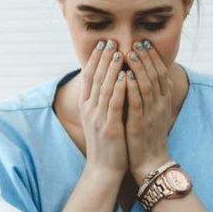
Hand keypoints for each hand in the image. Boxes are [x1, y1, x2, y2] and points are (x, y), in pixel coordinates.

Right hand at [79, 40, 127, 177]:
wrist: (104, 169)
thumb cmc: (106, 143)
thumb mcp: (99, 118)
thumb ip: (101, 100)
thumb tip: (107, 81)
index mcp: (87, 106)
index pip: (89, 77)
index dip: (95, 59)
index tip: (102, 44)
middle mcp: (90, 109)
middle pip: (95, 78)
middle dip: (103, 59)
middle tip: (110, 41)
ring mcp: (98, 118)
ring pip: (104, 88)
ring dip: (111, 69)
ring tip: (119, 53)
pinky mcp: (110, 128)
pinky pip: (114, 105)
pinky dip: (119, 89)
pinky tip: (125, 76)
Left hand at [125, 40, 175, 183]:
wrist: (150, 163)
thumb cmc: (148, 137)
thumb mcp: (152, 113)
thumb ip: (149, 96)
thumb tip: (140, 77)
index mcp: (163, 101)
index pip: (160, 73)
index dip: (153, 57)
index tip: (144, 43)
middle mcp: (159, 105)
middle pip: (155, 75)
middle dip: (146, 57)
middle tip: (137, 42)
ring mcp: (151, 114)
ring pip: (146, 86)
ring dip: (139, 68)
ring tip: (130, 53)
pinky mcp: (140, 124)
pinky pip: (137, 103)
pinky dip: (132, 88)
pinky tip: (125, 76)